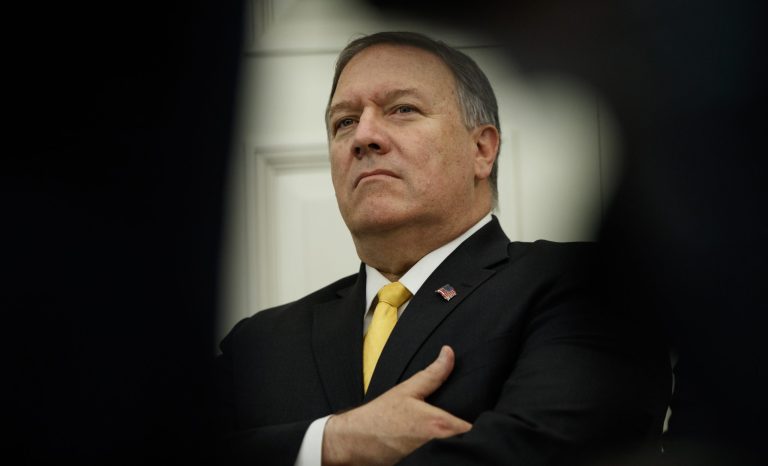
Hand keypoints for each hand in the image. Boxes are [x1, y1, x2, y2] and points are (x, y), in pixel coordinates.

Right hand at [321, 345, 471, 465]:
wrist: (355, 440)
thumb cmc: (380, 416)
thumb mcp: (407, 390)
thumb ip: (433, 373)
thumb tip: (449, 353)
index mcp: (438, 426)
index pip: (474, 430)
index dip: (485, 425)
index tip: (488, 418)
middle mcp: (437, 446)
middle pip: (468, 444)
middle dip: (473, 437)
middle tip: (475, 426)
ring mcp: (429, 459)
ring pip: (455, 453)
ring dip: (457, 446)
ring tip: (461, 438)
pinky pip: (439, 459)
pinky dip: (443, 454)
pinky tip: (442, 448)